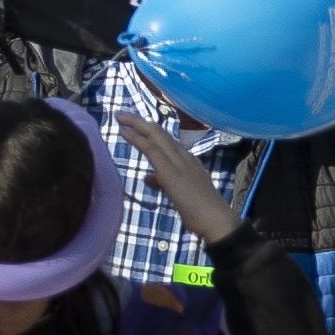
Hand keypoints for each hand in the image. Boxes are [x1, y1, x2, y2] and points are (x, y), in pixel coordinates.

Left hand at [118, 103, 236, 246]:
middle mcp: (184, 156)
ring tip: (119, 116)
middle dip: (140, 122)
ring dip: (136, 124)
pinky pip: (151, 149)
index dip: (150, 131)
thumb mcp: (179, 192)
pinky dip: (136, 138)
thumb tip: (150, 177)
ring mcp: (179, 162)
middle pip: (160, 133)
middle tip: (122, 114)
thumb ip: (164, 181)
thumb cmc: (201, 211)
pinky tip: (123, 132)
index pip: (167, 141)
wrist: (216, 220)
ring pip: (156, 135)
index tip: (135, 125)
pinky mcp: (170, 171)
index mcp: (188, 161)